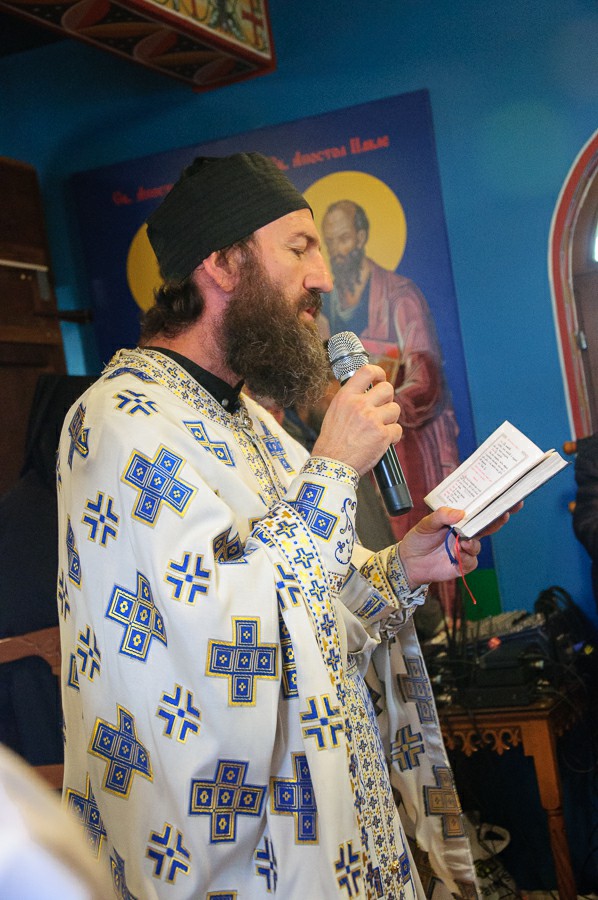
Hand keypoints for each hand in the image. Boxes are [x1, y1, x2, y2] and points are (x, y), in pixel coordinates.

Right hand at [312, 364, 401, 475]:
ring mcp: (372, 419)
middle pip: (387, 389)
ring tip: (380, 428)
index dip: (378, 373)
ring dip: (390, 419)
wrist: (332, 464)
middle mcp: (360, 405)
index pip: (367, 372)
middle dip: (387, 399)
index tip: (380, 378)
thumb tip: (367, 392)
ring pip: (395, 409)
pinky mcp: (382, 435)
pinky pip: (397, 430)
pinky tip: (382, 441)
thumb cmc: (332, 442)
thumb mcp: (335, 412)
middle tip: (381, 409)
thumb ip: (350, 400)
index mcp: (346, 397)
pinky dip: (393, 437)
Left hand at [399, 503, 521, 588]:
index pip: (478, 511)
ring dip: (474, 543)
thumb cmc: (418, 539)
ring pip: (478, 544)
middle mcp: (465, 533)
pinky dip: (467, 557)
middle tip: (504, 513)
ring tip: (464, 541)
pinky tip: (459, 555)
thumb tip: (460, 513)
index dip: (492, 504)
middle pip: (486, 526)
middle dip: (498, 519)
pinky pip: (471, 561)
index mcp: (458, 520)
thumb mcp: (425, 523)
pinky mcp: (462, 564)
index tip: (506, 495)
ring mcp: (465, 549)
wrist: (409, 562)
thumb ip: (441, 516)